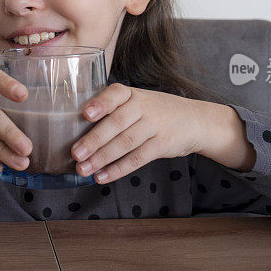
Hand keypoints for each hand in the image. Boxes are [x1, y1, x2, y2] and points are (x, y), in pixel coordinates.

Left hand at [70, 83, 207, 182]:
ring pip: (126, 143)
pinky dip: (118, 169)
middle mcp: (144, 107)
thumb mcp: (138, 102)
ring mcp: (155, 125)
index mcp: (132, 94)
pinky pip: (138, 158)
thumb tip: (78, 131)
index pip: (116, 94)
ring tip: (84, 169)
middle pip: (117, 123)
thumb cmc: (155, 112)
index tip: (85, 114)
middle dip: (94, 140)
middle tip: (75, 153)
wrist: (194, 121)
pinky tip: (103, 176)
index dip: (101, 103)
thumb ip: (114, 111)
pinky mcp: (163, 144)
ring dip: (102, 158)